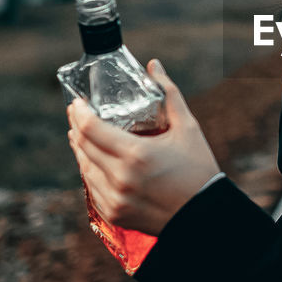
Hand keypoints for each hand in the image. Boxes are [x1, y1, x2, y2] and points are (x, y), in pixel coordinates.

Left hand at [66, 59, 221, 236]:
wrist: (205, 216)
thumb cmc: (199, 169)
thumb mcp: (188, 128)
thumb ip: (169, 94)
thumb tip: (153, 65)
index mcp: (136, 154)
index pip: (91, 129)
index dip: (79, 112)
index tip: (77, 102)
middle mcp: (120, 178)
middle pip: (83, 146)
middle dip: (76, 127)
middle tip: (76, 114)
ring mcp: (115, 199)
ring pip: (84, 168)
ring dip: (80, 149)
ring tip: (80, 135)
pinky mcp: (115, 215)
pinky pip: (92, 189)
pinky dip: (90, 172)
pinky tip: (92, 162)